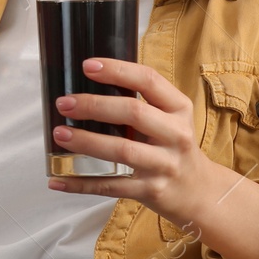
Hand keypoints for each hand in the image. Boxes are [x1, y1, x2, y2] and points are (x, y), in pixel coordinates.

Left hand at [46, 57, 224, 227]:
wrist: (201, 192)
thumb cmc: (174, 147)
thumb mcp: (171, 119)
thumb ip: (141, 102)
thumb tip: (89, 83)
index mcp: (178, 109)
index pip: (149, 80)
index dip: (117, 71)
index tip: (87, 66)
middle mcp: (176, 135)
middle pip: (133, 113)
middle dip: (94, 106)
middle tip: (64, 103)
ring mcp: (165, 165)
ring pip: (122, 150)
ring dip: (87, 142)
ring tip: (60, 134)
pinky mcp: (152, 191)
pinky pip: (111, 186)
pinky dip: (81, 183)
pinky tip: (57, 179)